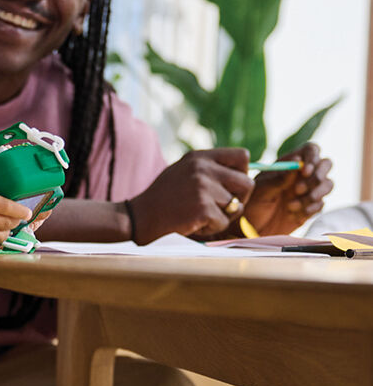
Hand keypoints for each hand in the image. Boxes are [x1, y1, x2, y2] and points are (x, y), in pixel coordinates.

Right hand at [129, 148, 253, 242]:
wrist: (138, 216)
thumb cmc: (161, 198)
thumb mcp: (183, 171)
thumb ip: (209, 170)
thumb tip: (241, 176)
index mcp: (200, 157)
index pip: (242, 156)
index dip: (242, 173)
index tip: (231, 186)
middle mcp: (203, 169)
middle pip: (247, 184)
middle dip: (240, 199)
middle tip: (222, 208)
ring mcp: (203, 188)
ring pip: (237, 207)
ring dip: (222, 217)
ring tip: (199, 216)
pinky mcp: (202, 209)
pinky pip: (223, 223)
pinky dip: (210, 229)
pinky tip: (192, 224)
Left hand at [242, 143, 332, 236]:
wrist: (251, 230)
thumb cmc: (252, 205)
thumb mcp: (261, 191)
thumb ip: (279, 178)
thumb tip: (298, 161)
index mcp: (290, 163)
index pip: (311, 150)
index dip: (313, 157)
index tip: (305, 171)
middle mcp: (302, 174)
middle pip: (326, 164)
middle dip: (317, 177)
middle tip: (298, 190)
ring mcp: (309, 190)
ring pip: (327, 184)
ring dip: (312, 195)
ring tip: (290, 206)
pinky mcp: (311, 206)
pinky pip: (321, 204)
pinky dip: (309, 209)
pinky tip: (292, 214)